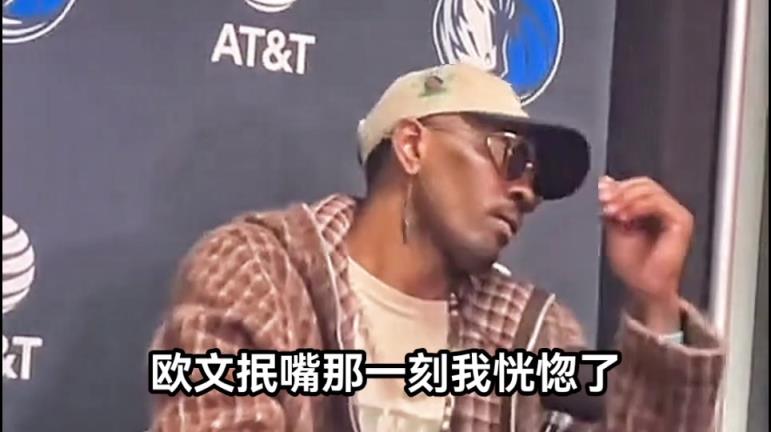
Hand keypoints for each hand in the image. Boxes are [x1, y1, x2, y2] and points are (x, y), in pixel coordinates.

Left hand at [599, 176, 693, 332]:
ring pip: (651, 190)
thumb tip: (605, 181)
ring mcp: (676, 214)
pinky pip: (659, 203)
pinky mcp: (682, 221)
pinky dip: (638, 206)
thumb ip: (613, 204)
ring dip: (627, 198)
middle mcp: (666, 209)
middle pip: (645, 184)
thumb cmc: (632, 264)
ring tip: (612, 212)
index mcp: (651, 208)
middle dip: (621, 191)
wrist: (643, 286)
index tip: (600, 195)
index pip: (637, 185)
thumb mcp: (614, 227)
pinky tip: (624, 216)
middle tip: (605, 203)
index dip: (618, 187)